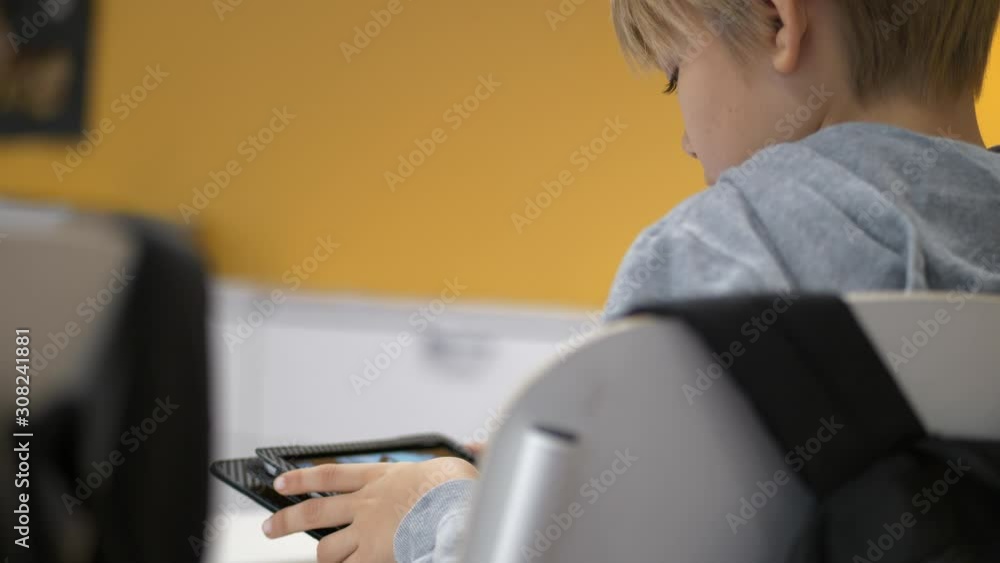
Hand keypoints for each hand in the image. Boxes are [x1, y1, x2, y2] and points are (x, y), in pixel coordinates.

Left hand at [262, 457, 478, 561]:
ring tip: (324, 560)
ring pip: (326, 548)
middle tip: (270, 527)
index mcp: (381, 477)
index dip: (302, 478)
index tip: (282, 481)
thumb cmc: (460, 487)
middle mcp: (366, 502)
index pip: (330, 474)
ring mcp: (366, 531)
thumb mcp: (456, 464)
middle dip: (286, 520)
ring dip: (324, 556)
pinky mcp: (374, 554)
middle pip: (313, 511)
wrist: (459, 505)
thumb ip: (462, 456)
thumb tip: (479, 444)